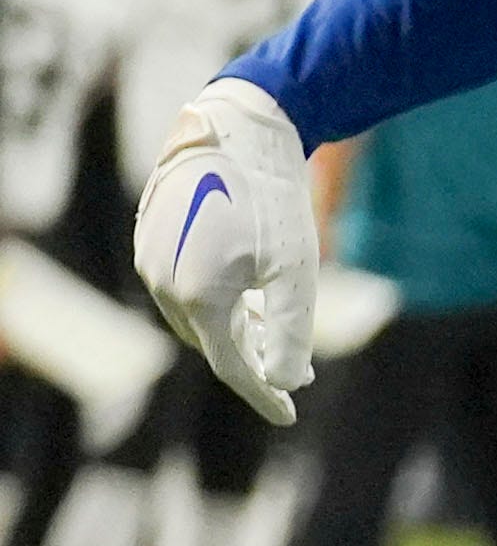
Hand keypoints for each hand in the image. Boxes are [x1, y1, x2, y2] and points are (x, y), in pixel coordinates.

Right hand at [129, 80, 320, 425]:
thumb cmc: (275, 199)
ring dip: (237, 331)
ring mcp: (150, 258)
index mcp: (196, 297)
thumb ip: (290, 331)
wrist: (239, 128)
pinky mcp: (151, 238)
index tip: (291, 416)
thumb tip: (282, 382)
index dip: (264, 395)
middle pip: (212, 342)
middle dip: (254, 362)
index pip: (231, 365)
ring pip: (197, 314)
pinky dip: (219, 301)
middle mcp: (161, 282)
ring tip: (275, 331)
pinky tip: (250, 298)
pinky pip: (183, 287)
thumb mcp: (296, 270)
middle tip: (297, 375)